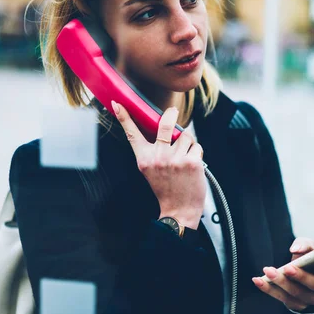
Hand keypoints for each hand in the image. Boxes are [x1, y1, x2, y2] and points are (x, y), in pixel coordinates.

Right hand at [112, 101, 205, 228]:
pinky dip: (197, 153)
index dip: (124, 117)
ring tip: (184, 157)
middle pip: (164, 125)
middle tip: (172, 111)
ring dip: (188, 143)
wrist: (179, 210)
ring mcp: (175, 159)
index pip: (132, 134)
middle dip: (170, 114)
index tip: (117, 103)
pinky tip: (192, 165)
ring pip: (185, 135)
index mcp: (144, 159)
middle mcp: (158, 157)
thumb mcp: (150, 170)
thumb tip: (163, 129)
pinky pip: (196, 146)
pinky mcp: (191, 162)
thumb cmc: (166, 189)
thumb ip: (152, 151)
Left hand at [252, 238, 313, 311]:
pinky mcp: (296, 304)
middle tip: (287, 268)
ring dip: (281, 282)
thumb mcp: (306, 246)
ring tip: (268, 271)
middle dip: (300, 276)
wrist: (296, 272)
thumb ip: (304, 244)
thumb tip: (296, 249)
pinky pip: (282, 298)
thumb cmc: (306, 257)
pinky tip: (258, 280)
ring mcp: (311, 298)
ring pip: (296, 293)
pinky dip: (269, 289)